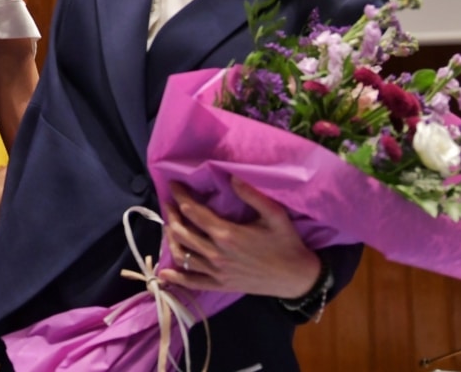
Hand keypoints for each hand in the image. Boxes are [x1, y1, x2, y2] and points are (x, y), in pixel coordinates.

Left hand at [156, 178, 320, 298]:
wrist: (297, 278)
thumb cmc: (286, 243)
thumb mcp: (275, 215)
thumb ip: (252, 195)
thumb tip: (231, 176)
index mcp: (227, 234)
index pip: (193, 212)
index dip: (180, 196)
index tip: (172, 185)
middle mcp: (216, 254)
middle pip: (181, 233)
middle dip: (171, 215)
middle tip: (169, 204)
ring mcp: (216, 272)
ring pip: (182, 255)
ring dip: (171, 239)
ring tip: (169, 226)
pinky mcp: (220, 285)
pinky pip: (192, 282)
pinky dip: (176, 277)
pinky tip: (164, 273)